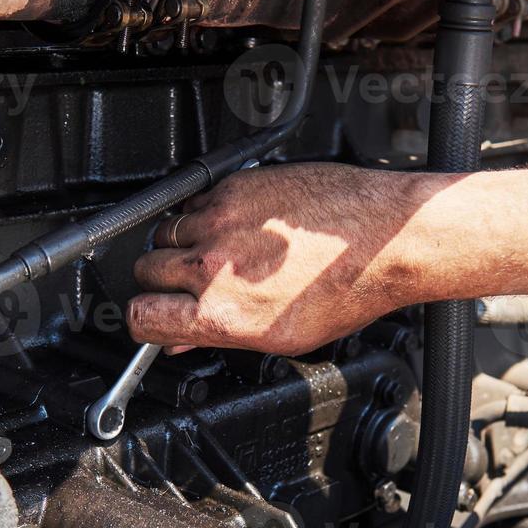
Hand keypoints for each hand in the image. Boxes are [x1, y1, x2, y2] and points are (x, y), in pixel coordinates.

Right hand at [128, 163, 432, 354]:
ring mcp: (221, 221)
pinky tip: (239, 225)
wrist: (384, 236)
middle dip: (160, 278)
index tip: (154, 314)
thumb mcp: (282, 336)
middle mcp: (213, 266)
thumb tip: (182, 340)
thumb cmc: (347, 287)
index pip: (143, 317)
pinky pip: (195, 200)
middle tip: (189, 282)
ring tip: (220, 251)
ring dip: (181, 242)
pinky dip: (206, 212)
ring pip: (165, 230)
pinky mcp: (235, 187)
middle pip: (145, 269)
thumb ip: (220, 336)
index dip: (146, 318)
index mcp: (222, 313)